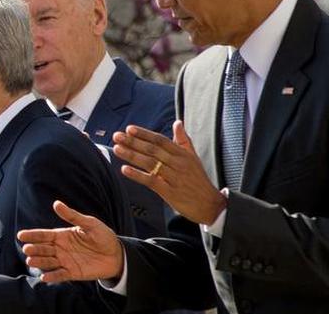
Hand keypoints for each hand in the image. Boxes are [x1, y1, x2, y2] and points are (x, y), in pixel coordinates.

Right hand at [16, 200, 124, 282]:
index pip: (44, 235)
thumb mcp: (89, 223)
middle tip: (26, 249)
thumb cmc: (103, 236)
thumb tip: (56, 203)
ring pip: (49, 262)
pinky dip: (52, 276)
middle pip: (43, 249)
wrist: (117, 254)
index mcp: (62, 235)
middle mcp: (61, 248)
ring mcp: (66, 261)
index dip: (32, 235)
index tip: (21, 235)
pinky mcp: (73, 273)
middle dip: (34, 249)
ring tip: (30, 261)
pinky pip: (60, 275)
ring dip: (39, 262)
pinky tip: (44, 277)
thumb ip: (73, 216)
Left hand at [112, 121, 226, 224]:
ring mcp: (174, 178)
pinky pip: (151, 181)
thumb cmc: (199, 181)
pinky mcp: (170, 192)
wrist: (211, 205)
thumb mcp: (193, 157)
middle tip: (117, 136)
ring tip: (117, 149)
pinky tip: (125, 169)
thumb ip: (183, 140)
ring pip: (150, 163)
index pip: (160, 140)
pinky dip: (137, 175)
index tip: (129, 129)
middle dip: (133, 142)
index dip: (144, 134)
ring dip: (132, 155)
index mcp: (183, 154)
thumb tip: (178, 123)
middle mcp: (178, 164)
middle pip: (152, 150)